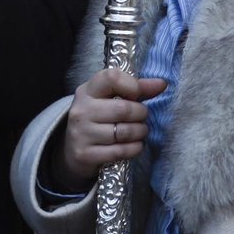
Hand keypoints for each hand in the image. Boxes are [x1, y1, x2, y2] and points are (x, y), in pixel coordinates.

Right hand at [52, 68, 167, 191]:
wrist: (72, 150)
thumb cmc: (98, 118)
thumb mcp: (109, 98)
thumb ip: (135, 88)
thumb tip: (161, 84)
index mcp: (87, 91)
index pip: (112, 78)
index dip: (132, 85)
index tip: (137, 95)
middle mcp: (81, 110)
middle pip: (123, 109)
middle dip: (141, 114)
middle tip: (141, 117)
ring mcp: (81, 134)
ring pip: (124, 132)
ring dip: (140, 132)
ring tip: (139, 131)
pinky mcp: (85, 155)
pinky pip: (120, 152)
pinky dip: (134, 148)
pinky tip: (135, 145)